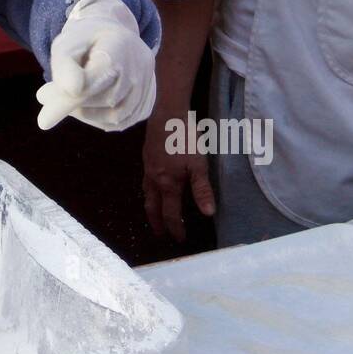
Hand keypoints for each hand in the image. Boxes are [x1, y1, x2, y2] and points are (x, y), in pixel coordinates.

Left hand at [36, 0, 155, 132]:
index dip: (71, 98)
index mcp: (120, 46)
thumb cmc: (85, 40)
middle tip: (45, 96)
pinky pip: (123, 122)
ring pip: (116, 117)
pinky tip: (86, 106)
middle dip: (73, 104)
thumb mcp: (67, 43)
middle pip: (106, 99)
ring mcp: (147, 87)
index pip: (98, 77)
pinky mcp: (146, 103)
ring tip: (67, 100)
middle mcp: (141, 67)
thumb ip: (62, 67)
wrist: (114, 35)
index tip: (42, 113)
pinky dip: (99, 120)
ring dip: (86, 114)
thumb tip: (56, 95)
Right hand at [142, 115, 215, 241]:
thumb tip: (208, 214)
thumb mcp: (198, 164)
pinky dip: (148, 192)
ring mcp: (147, 168)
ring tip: (154, 215)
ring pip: (146, 194)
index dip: (175, 228)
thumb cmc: (185, 138)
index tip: (179, 239)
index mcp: (168, 184)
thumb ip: (202, 190)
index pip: (170, 214)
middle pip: (152, 207)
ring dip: (150, 208)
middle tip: (160, 235)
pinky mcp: (146, 157)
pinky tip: (153, 186)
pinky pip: (144, 182)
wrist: (167, 114)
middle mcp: (154, 179)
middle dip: (156, 223)